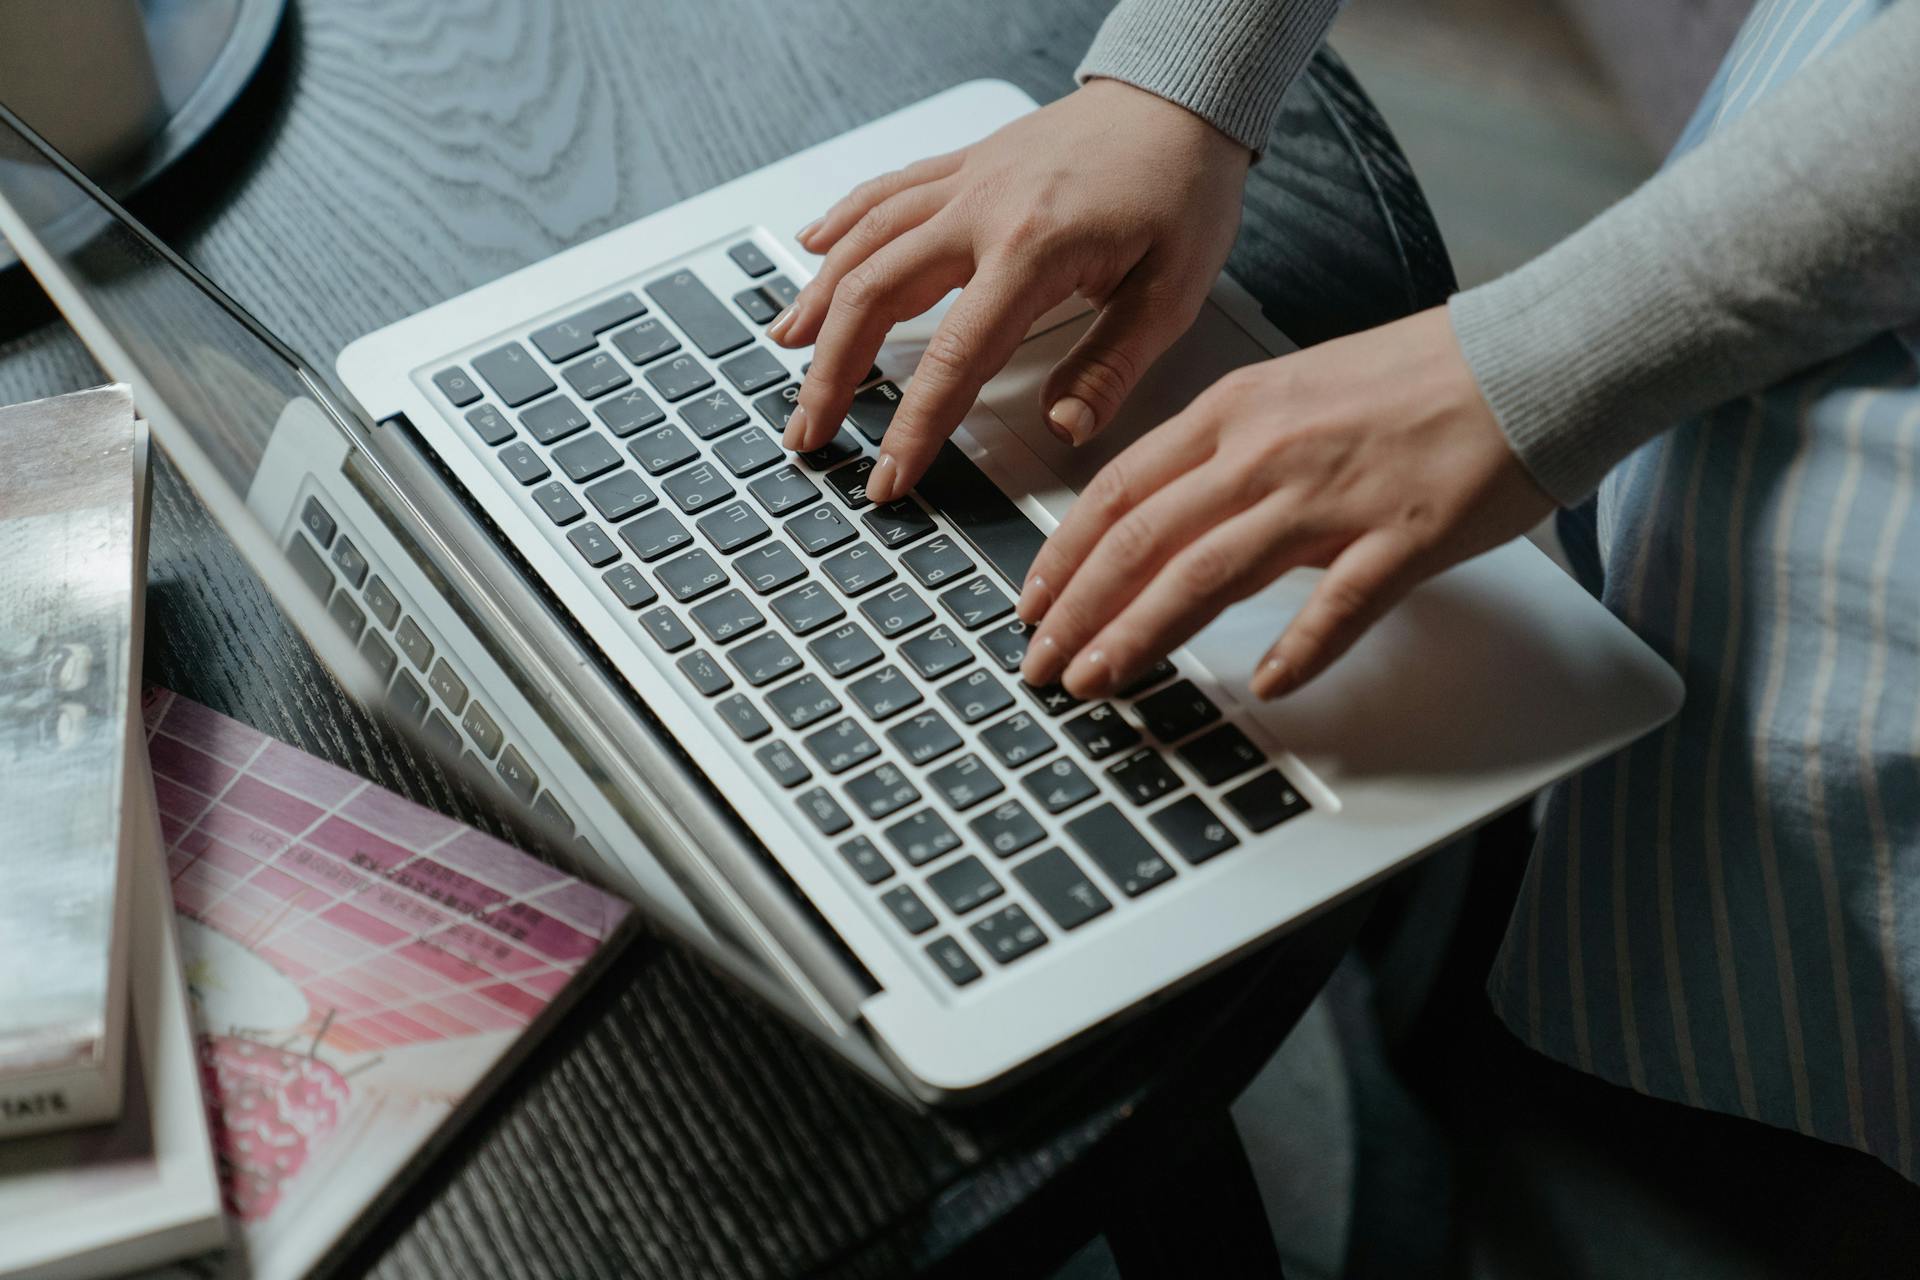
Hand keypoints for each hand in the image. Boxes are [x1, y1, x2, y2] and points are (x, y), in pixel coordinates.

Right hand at [770, 78, 1252, 502]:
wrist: (1181, 97)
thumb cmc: (1184, 190)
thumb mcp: (1172, 291)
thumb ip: (1112, 365)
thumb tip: (1066, 428)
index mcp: (1035, 249)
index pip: (953, 356)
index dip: (914, 425)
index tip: (888, 476)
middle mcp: (982, 208)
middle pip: (874, 293)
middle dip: (831, 373)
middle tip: (809, 432)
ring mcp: (965, 181)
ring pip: (863, 241)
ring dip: (817, 302)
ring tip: (785, 354)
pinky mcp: (963, 164)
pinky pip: (883, 192)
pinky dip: (839, 225)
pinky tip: (808, 251)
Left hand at [1014, 308, 1555, 699]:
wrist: (1531, 358)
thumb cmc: (1417, 379)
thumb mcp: (1291, 392)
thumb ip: (1224, 451)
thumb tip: (1162, 515)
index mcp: (1234, 413)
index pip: (1118, 491)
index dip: (1062, 555)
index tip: (1029, 604)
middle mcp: (1266, 453)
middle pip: (1142, 539)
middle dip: (1078, 610)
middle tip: (1042, 666)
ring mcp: (1332, 496)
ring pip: (1208, 573)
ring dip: (1141, 635)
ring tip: (1100, 684)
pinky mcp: (1402, 537)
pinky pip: (1337, 605)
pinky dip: (1297, 652)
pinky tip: (1263, 690)